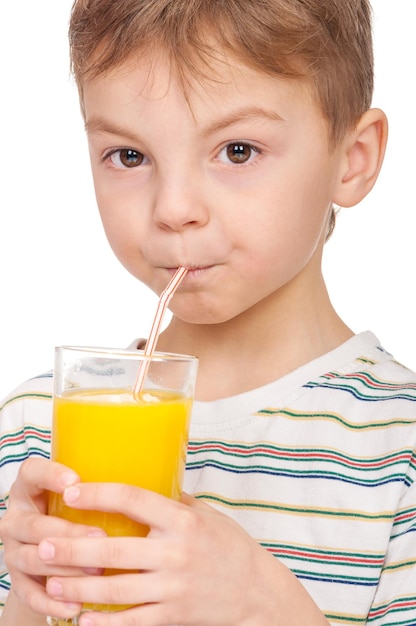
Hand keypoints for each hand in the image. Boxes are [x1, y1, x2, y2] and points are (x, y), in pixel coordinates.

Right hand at [0, 458, 104, 620]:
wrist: (52, 553)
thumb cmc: (77, 514)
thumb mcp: (82, 497)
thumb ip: (105, 490)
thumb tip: (157, 479)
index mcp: (30, 488)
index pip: (31, 472)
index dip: (50, 475)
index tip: (76, 480)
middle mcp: (17, 517)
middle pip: (34, 524)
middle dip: (68, 532)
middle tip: (101, 538)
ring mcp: (13, 550)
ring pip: (32, 559)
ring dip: (65, 567)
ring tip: (97, 572)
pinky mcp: (18, 581)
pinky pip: (30, 594)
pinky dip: (53, 602)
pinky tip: (76, 607)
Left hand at [39, 483, 327, 625]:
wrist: (258, 593)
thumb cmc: (230, 547)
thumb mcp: (206, 515)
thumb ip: (175, 502)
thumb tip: (145, 480)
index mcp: (182, 521)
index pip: (133, 499)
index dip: (99, 494)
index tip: (72, 490)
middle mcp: (175, 553)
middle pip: (114, 551)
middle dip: (74, 549)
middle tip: (46, 544)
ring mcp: (173, 587)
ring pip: (116, 590)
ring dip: (80, 588)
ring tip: (53, 583)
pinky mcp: (174, 616)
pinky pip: (132, 622)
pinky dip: (105, 624)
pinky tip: (82, 620)